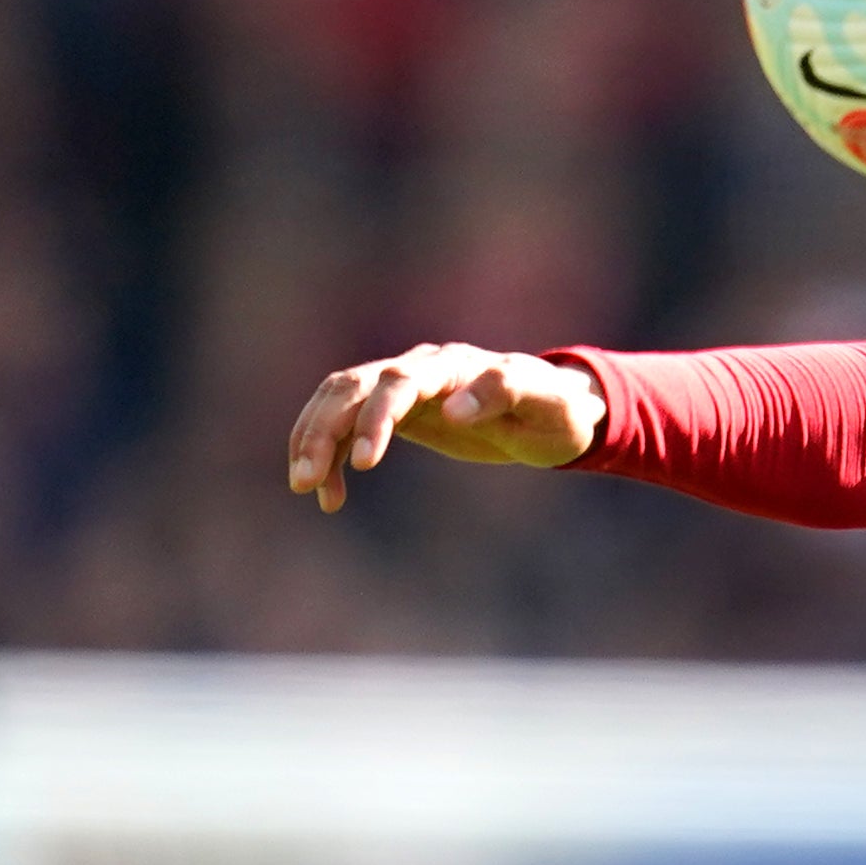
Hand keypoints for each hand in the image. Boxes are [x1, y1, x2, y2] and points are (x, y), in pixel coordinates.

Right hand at [284, 343, 601, 507]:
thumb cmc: (559, 411)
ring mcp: (405, 387)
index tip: (370, 465)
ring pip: (340, 402)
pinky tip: (330, 499)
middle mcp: (421, 368)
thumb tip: (453, 409)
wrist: (560, 413)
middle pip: (353, 388)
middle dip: (325, 431)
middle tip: (308, 479)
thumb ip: (507, 394)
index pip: (401, 382)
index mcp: (455, 365)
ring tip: (305, 487)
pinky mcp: (398, 411)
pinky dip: (333, 457)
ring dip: (314, 439)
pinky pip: (349, 427)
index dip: (379, 418)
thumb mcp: (553, 407)